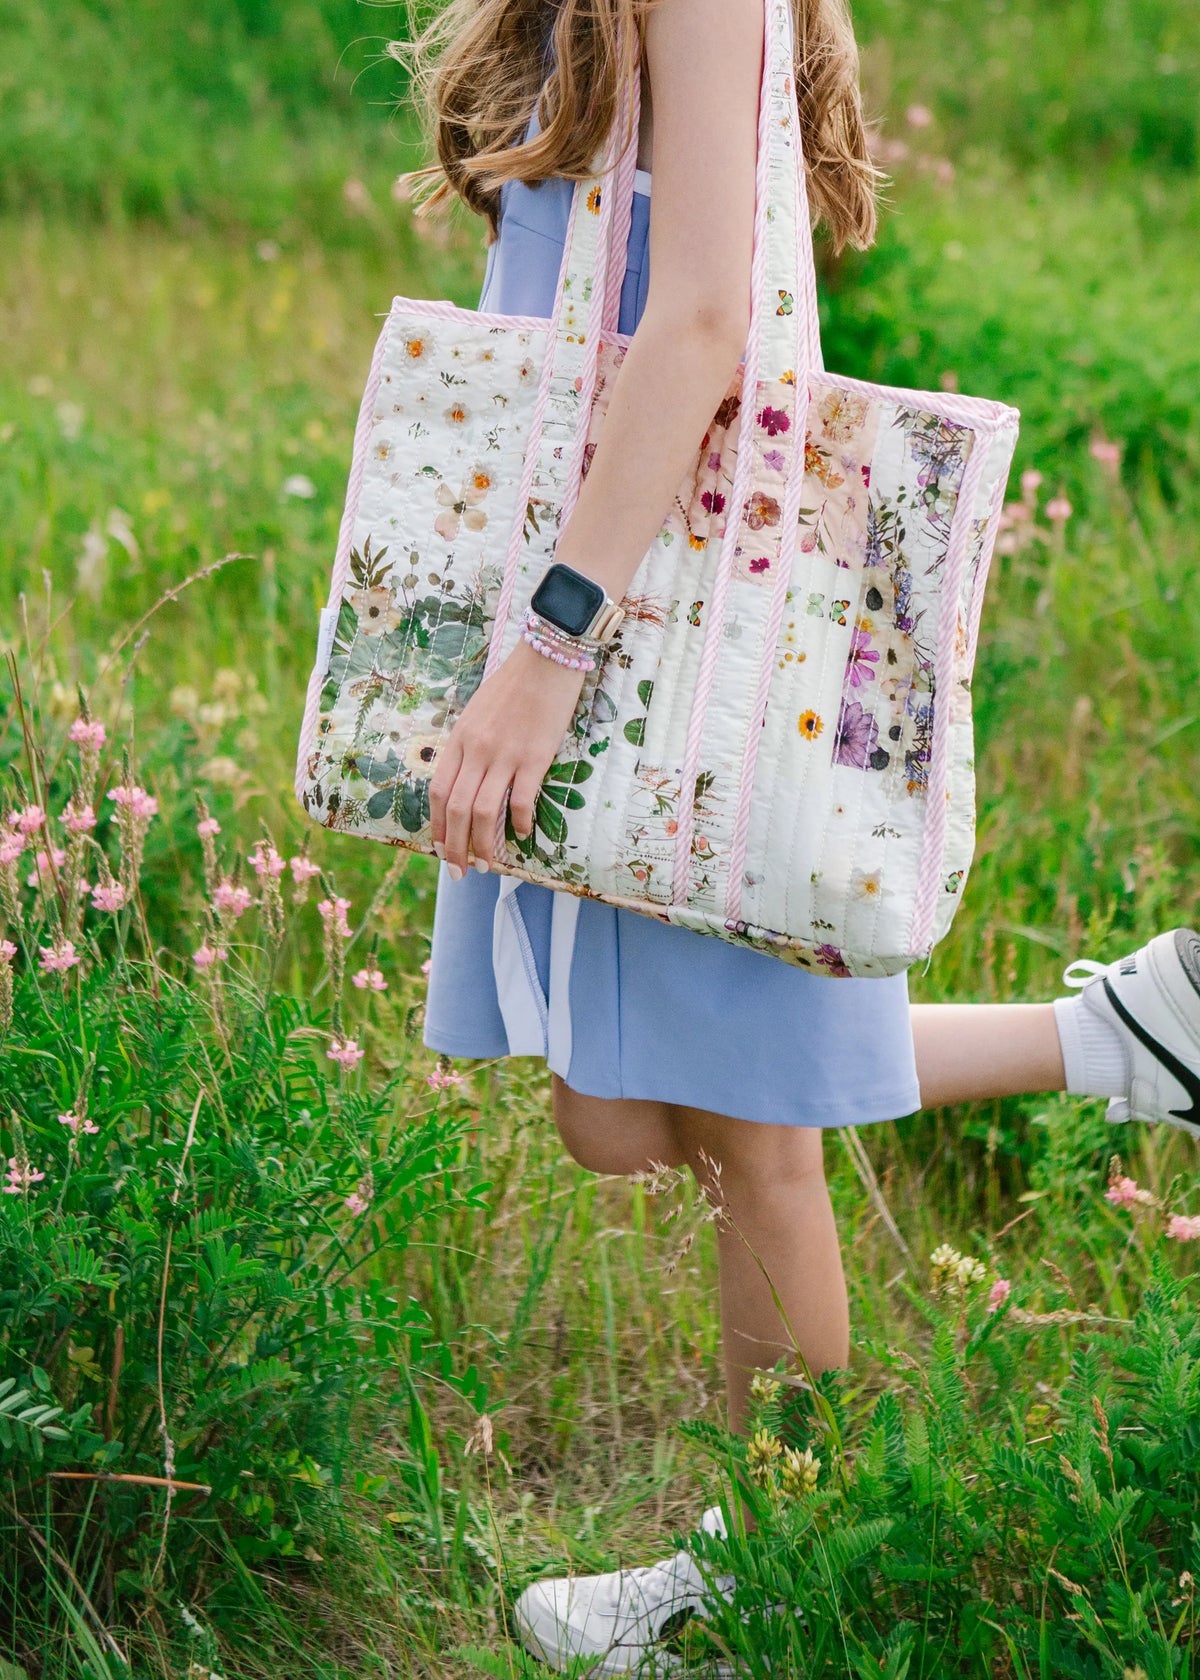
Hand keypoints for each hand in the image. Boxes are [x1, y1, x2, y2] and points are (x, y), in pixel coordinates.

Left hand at [429, 638, 587, 876]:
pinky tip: (522, 834)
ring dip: (483, 844)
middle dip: (455, 847)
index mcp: (459, 739)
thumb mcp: (478, 713)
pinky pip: (521, 800)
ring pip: (485, 812)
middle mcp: (477, 750)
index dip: (437, 827)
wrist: (547, 657)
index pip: (439, 792)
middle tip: (460, 871)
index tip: (440, 849)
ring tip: (487, 863)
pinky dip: (519, 822)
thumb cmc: (514, 684)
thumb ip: (469, 746)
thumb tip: (468, 781)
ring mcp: (505, 754)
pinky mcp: (535, 756)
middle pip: (457, 810)